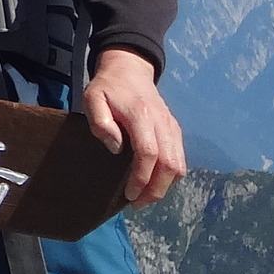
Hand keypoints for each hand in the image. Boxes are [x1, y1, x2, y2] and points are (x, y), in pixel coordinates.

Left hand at [83, 46, 186, 205]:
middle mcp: (163, 123)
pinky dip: (170, 176)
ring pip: (180, 165)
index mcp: (142, 116)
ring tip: (145, 198)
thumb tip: (116, 148)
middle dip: (155, 190)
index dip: (141, 178)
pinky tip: (154, 183)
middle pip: (169, 164)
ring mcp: (172, 127)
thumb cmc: (108, 87)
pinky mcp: (175, 131)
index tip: (128, 194)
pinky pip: (180, 159)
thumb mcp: (93, 98)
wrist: (130, 69)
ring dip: (165, 187)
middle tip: (137, 204)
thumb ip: (100, 122)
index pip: (149, 153)